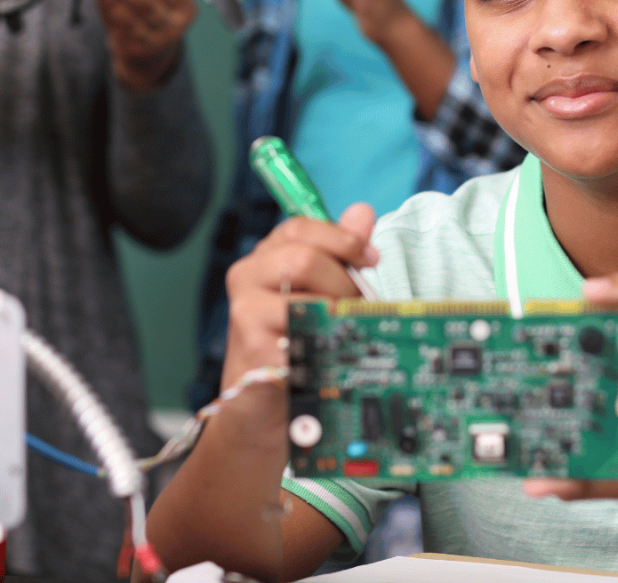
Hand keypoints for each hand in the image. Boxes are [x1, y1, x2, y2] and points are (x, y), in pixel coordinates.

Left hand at [96, 0, 196, 89]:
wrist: (150, 43)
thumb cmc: (151, 6)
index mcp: (184, 6)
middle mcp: (174, 25)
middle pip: (150, 5)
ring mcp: (157, 41)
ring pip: (133, 21)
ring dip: (114, 1)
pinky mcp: (137, 50)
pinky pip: (121, 32)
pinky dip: (108, 15)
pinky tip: (100, 2)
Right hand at [222, 203, 378, 394]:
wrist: (257, 404)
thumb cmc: (290, 340)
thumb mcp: (313, 291)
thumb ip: (337, 252)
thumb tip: (362, 212)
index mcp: (261, 258)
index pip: (298, 227)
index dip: (342, 238)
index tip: (371, 258)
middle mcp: (246, 278)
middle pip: (305, 259)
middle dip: (344, 283)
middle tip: (356, 307)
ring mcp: (246, 314)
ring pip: (310, 299)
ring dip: (340, 317)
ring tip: (345, 333)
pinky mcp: (257, 350)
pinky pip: (308, 337)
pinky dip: (330, 346)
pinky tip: (332, 356)